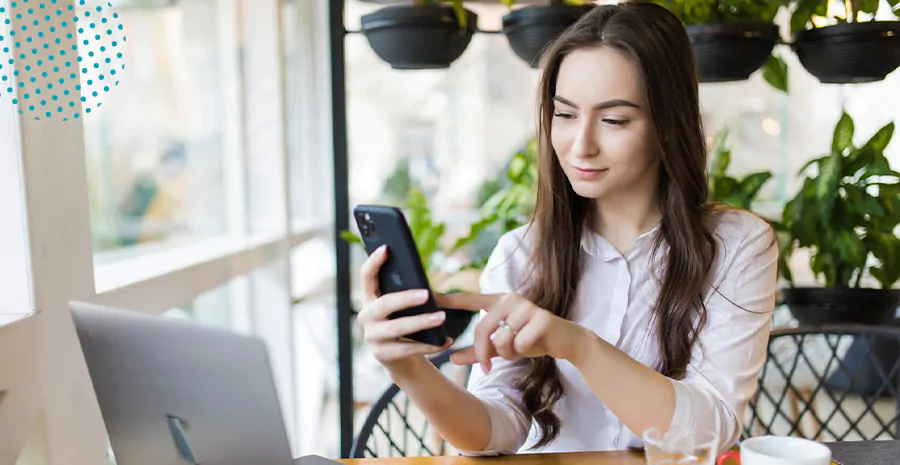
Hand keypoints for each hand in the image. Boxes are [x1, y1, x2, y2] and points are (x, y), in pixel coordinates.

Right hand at [357, 245, 452, 368]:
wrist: (399, 358)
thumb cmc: (403, 322)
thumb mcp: (401, 307)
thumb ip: (405, 292)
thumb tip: (425, 283)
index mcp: (369, 298)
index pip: (366, 277)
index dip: (373, 262)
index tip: (386, 248)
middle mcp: (366, 316)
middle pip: (384, 304)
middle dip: (406, 298)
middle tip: (427, 294)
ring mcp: (372, 337)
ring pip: (397, 328)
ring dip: (421, 322)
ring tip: (441, 317)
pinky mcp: (383, 355)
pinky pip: (409, 349)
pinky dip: (430, 345)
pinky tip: (446, 340)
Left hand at [434, 292, 588, 371]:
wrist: (565, 341)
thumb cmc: (531, 340)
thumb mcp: (502, 347)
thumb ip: (478, 352)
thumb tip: (452, 359)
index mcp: (499, 302)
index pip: (469, 300)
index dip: (450, 299)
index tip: (430, 296)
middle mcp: (511, 300)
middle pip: (483, 328)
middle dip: (482, 353)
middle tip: (487, 367)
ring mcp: (527, 307)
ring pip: (502, 339)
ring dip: (508, 353)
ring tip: (518, 351)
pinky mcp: (541, 318)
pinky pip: (520, 343)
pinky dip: (523, 352)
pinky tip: (533, 347)